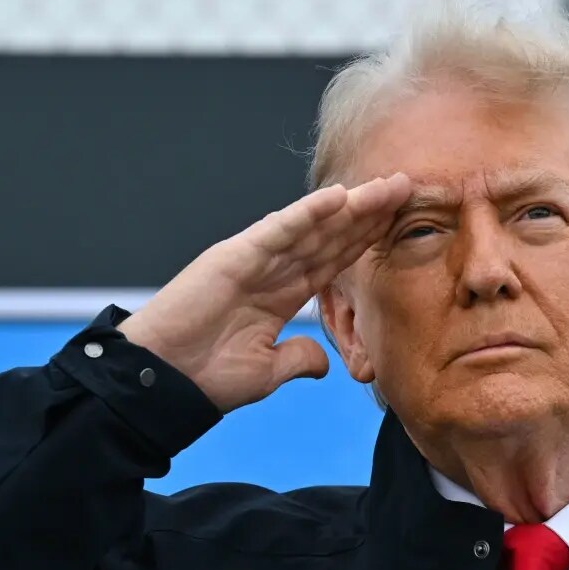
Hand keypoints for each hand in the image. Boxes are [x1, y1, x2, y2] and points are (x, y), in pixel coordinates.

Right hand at [118, 174, 410, 413]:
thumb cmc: (205, 377)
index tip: (400, 223)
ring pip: (312, 226)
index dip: (366, 239)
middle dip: (369, 213)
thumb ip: (298, 358)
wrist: (162, 383)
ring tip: (386, 186)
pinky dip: (307, 214)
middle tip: (406, 188)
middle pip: (331, 235)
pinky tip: (338, 198)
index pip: (334, 259)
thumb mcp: (267, 370)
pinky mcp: (234, 257)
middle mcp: (272, 270)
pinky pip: (278, 231)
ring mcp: (254, 260)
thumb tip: (324, 362)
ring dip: (351, 206)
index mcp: (281, 294)